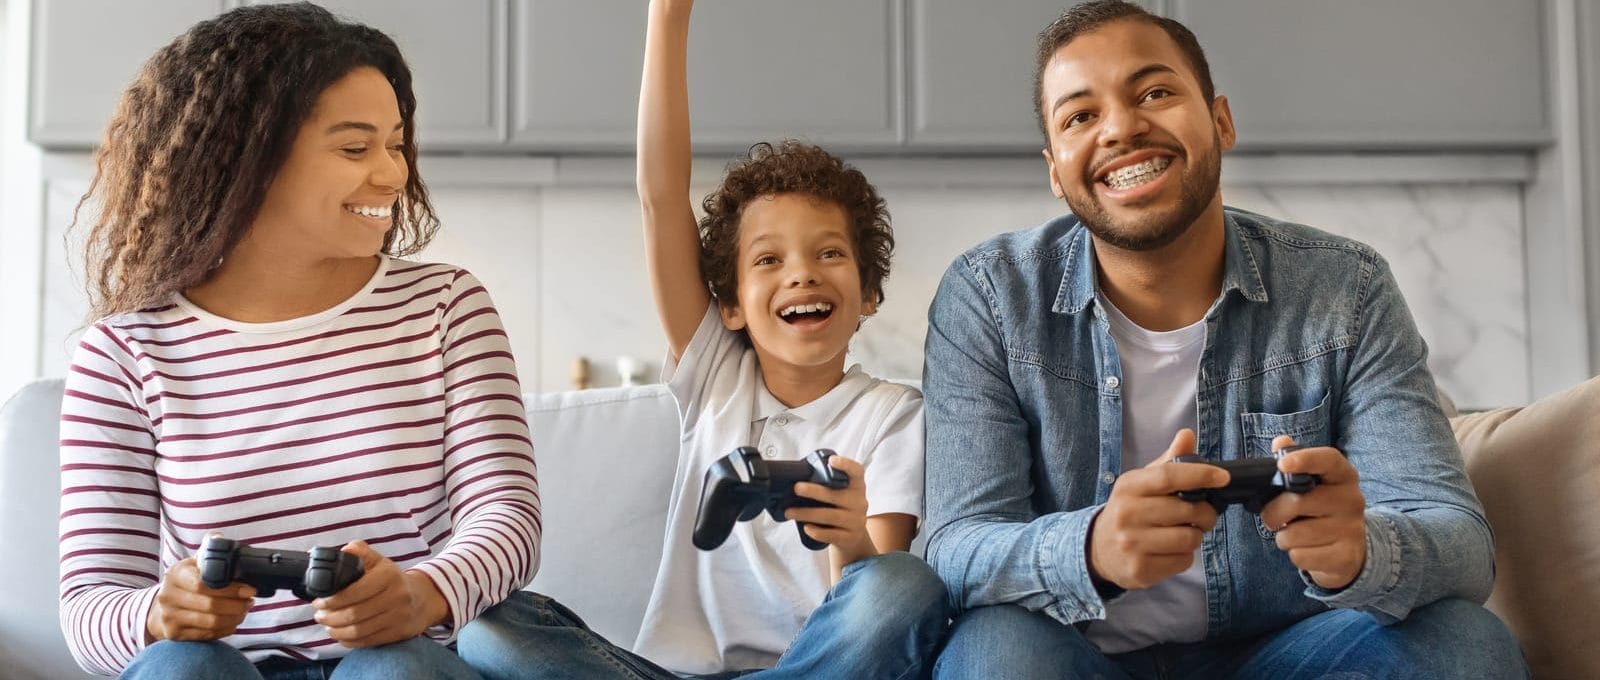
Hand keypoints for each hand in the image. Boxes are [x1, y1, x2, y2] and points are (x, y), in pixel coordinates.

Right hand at [146, 556, 255, 643]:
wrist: (165, 605)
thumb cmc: (187, 581)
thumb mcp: (194, 563)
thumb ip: (208, 549)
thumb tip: (218, 538)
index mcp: (176, 574)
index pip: (203, 584)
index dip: (230, 589)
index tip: (249, 590)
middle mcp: (168, 596)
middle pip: (210, 606)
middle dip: (236, 605)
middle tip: (250, 602)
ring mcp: (169, 617)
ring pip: (210, 623)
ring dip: (234, 618)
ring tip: (244, 610)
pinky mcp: (174, 634)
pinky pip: (207, 635)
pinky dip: (225, 629)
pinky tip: (232, 621)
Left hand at [312, 540, 448, 648]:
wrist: (423, 598)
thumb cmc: (393, 580)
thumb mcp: (379, 561)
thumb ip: (360, 552)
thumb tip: (342, 551)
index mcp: (389, 575)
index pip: (355, 591)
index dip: (332, 600)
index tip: (319, 601)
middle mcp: (397, 596)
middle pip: (354, 614)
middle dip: (330, 617)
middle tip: (319, 615)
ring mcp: (399, 617)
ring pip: (359, 631)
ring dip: (336, 631)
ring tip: (327, 626)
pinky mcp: (398, 633)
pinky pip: (367, 641)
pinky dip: (349, 641)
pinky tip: (341, 635)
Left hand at [787, 456, 876, 566]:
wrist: (853, 537)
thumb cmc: (840, 509)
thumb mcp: (841, 494)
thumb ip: (828, 484)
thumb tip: (797, 477)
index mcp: (856, 486)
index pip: (856, 472)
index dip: (846, 465)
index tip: (831, 461)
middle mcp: (859, 502)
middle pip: (835, 495)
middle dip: (813, 491)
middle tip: (796, 488)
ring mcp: (856, 521)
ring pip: (829, 516)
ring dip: (806, 513)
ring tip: (789, 512)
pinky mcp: (850, 537)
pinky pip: (831, 534)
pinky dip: (816, 531)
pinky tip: (806, 527)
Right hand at [1088, 429, 1228, 590]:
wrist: (1098, 549)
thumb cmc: (1130, 510)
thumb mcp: (1142, 483)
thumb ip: (1168, 462)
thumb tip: (1187, 435)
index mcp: (1129, 487)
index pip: (1169, 476)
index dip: (1200, 475)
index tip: (1223, 477)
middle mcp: (1127, 514)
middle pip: (1186, 510)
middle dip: (1205, 513)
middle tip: (1202, 514)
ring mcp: (1132, 544)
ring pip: (1189, 538)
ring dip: (1195, 536)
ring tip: (1184, 532)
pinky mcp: (1141, 569)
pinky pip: (1183, 561)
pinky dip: (1185, 555)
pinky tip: (1171, 550)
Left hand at [1259, 436, 1366, 589]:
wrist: (1352, 549)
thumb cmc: (1321, 510)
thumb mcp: (1313, 485)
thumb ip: (1294, 462)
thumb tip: (1280, 442)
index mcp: (1343, 476)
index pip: (1328, 460)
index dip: (1304, 459)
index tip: (1282, 464)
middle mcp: (1352, 499)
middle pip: (1297, 502)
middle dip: (1273, 513)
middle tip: (1274, 517)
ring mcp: (1352, 529)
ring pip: (1294, 534)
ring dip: (1284, 537)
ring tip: (1295, 534)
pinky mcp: (1346, 556)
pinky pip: (1300, 556)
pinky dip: (1296, 555)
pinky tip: (1308, 550)